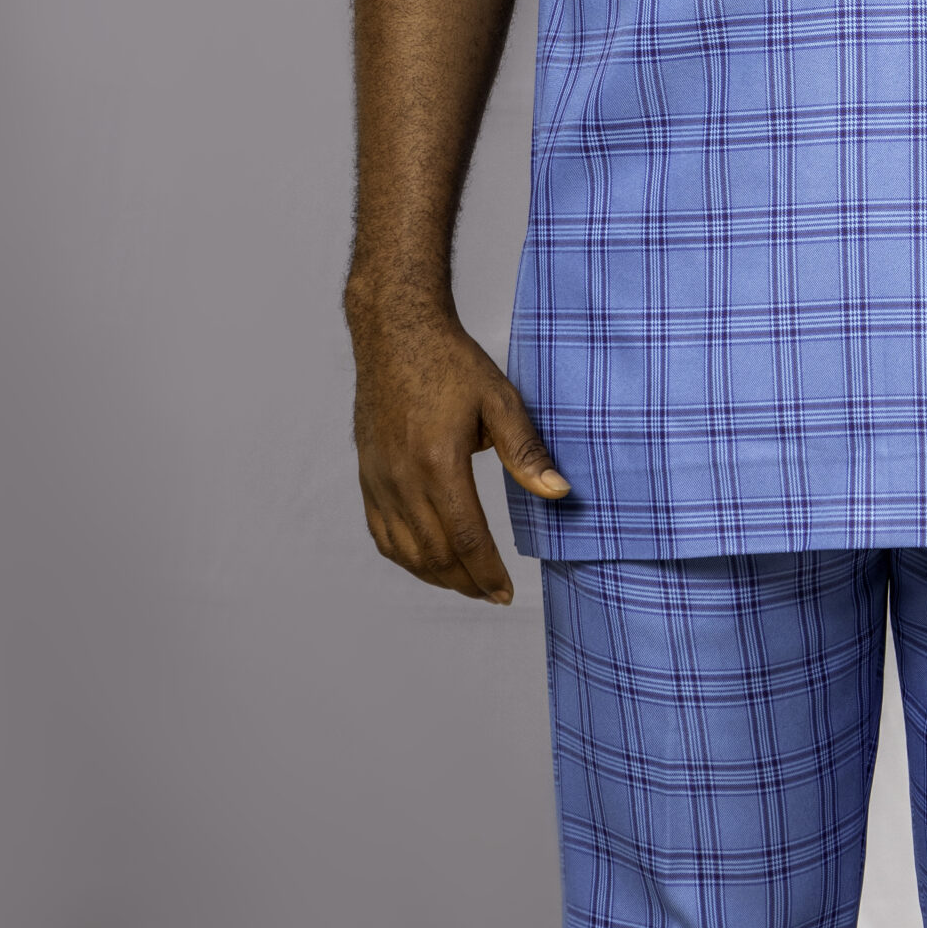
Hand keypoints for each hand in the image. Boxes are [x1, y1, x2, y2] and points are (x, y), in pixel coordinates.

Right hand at [348, 298, 568, 603]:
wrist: (396, 333)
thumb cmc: (450, 361)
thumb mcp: (499, 399)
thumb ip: (526, 451)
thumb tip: (559, 492)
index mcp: (438, 462)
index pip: (465, 538)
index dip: (487, 572)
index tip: (505, 592)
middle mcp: (402, 478)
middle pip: (434, 554)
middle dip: (465, 582)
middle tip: (491, 593)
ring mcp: (379, 479)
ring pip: (405, 550)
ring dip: (436, 575)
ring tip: (466, 583)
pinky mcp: (367, 475)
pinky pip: (381, 533)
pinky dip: (404, 556)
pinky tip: (425, 560)